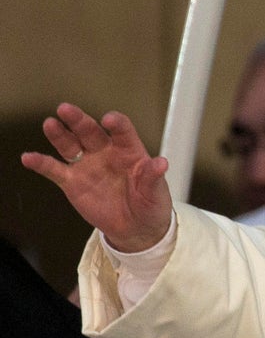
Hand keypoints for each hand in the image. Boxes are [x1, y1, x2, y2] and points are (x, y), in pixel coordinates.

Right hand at [21, 103, 172, 252]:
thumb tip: (161, 163)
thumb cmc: (150, 205)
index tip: (110, 120)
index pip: (122, 131)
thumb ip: (154, 178)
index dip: (117, 124)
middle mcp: (105, 153)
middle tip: (67, 109)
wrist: (136, 228)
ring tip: (50, 124)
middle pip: (90, 131)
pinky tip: (29, 158)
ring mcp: (87, 165)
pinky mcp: (73, 182)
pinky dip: (42, 164)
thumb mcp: (156, 193)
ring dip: (59, 134)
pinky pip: (55, 170)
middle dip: (79, 120)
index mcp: (129, 151)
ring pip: (70, 145)